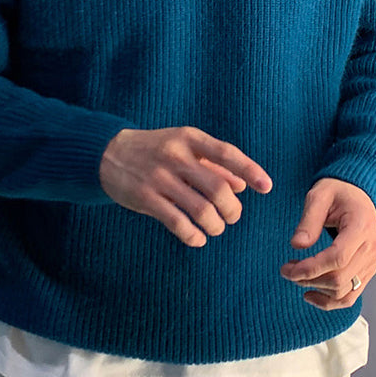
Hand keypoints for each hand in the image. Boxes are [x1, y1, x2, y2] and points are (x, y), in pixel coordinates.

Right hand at [99, 126, 271, 247]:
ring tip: (215, 228)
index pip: (226, 153)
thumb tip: (243, 185)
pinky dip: (193, 236)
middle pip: (217, 189)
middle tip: (232, 216)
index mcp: (188, 138)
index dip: (250, 170)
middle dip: (232, 209)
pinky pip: (177, 224)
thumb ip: (213, 163)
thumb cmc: (155, 150)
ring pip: (200, 210)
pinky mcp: (145, 198)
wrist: (109, 153)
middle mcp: (175, 156)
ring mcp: (159, 178)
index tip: (266, 187)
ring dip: (215, 226)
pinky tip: (197, 238)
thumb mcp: (183, 146)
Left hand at [280, 177, 375, 309]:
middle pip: (340, 278)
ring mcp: (372, 261)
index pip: (337, 258)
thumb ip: (308, 220)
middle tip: (286, 271)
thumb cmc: (337, 192)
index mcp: (361, 226)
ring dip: (317, 291)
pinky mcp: (368, 270)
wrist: (358, 193)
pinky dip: (331, 301)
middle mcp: (372, 247)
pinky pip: (352, 294)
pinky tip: (311, 295)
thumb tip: (297, 245)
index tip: (287, 269)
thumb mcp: (319, 196)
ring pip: (346, 291)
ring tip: (296, 278)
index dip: (310, 268)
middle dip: (309, 280)